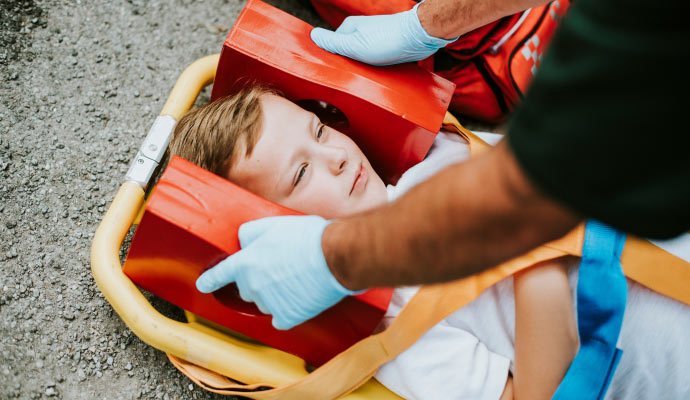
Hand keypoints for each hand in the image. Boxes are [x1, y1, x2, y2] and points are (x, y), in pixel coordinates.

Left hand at [196, 215, 356, 329]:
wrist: (334, 256)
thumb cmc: (307, 237)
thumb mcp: (273, 224)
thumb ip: (251, 232)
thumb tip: (243, 239)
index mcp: (246, 262)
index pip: (220, 273)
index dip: (211, 279)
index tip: (203, 285)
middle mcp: (252, 285)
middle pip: (247, 287)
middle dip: (259, 279)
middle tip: (281, 267)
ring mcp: (269, 303)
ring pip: (265, 302)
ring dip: (274, 294)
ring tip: (296, 279)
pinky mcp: (287, 316)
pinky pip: (280, 318)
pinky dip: (287, 311)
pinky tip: (298, 298)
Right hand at [310, 3, 455, 65]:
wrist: (419, 37)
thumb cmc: (388, 40)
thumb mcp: (354, 45)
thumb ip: (333, 43)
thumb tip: (312, 36)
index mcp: (349, 28)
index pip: (332, 46)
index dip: (332, 60)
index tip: (334, 72)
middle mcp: (361, 31)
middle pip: (347, 53)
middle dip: (349, 66)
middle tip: (352, 77)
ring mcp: (374, 39)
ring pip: (362, 58)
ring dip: (364, 69)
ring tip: (367, 78)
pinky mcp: (387, 47)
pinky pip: (376, 61)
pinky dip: (376, 69)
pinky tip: (378, 76)